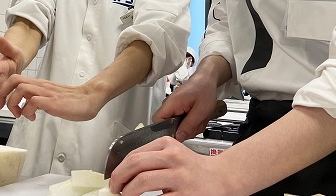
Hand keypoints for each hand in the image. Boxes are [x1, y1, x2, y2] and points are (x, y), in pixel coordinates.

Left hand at [0, 76, 104, 120]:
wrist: (88, 99)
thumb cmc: (70, 100)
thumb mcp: (48, 97)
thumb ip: (36, 98)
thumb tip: (25, 107)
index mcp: (38, 84)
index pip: (14, 78)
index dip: (2, 90)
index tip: (1, 104)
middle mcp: (40, 85)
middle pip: (13, 80)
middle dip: (2, 94)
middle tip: (3, 108)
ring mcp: (46, 92)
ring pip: (20, 89)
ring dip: (14, 104)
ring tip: (20, 115)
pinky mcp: (52, 101)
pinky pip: (33, 102)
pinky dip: (28, 111)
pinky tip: (34, 118)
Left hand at [109, 137, 229, 195]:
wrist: (222, 178)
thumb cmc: (194, 168)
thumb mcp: (173, 153)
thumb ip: (152, 158)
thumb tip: (124, 173)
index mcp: (167, 145)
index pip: (134, 154)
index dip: (119, 169)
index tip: (114, 179)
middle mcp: (173, 158)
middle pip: (135, 165)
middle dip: (119, 179)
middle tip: (114, 189)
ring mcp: (179, 176)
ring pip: (143, 181)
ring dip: (128, 192)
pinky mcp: (185, 195)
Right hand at [153, 73, 217, 141]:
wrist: (207, 79)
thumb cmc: (204, 89)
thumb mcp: (200, 111)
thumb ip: (188, 126)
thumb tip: (178, 137)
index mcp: (171, 104)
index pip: (157, 122)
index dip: (165, 131)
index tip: (179, 133)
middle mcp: (169, 106)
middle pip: (169, 127)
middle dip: (184, 130)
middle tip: (196, 123)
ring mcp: (173, 108)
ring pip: (177, 126)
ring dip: (190, 126)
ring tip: (199, 118)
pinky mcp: (178, 110)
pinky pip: (182, 122)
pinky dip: (191, 123)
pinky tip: (198, 117)